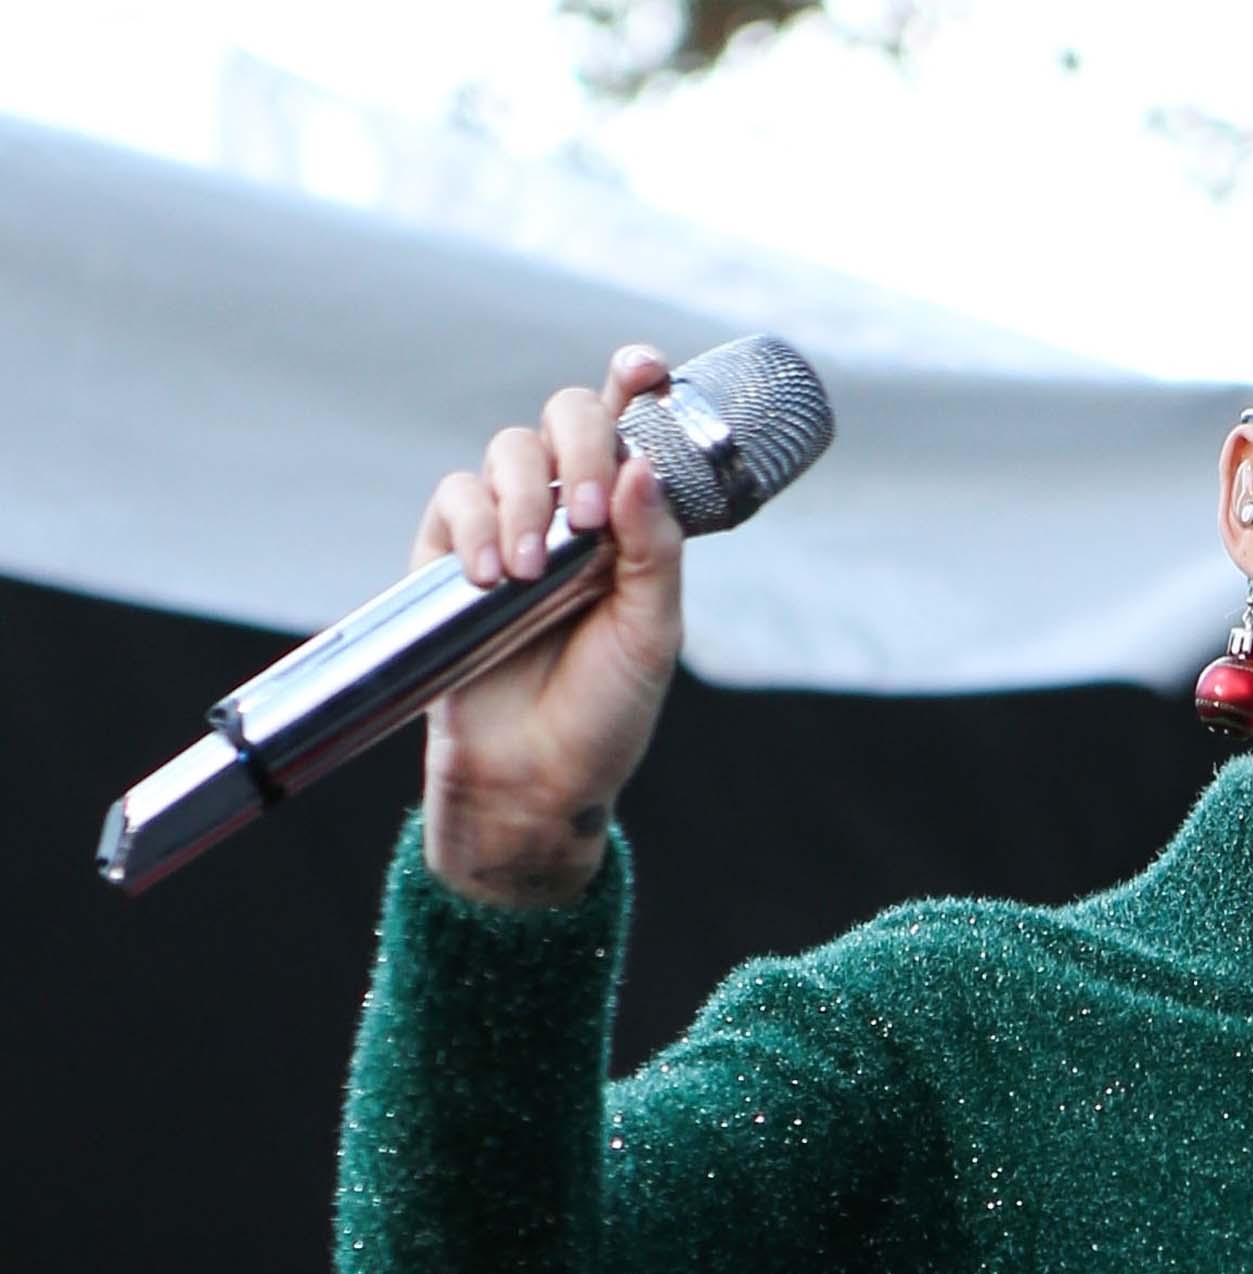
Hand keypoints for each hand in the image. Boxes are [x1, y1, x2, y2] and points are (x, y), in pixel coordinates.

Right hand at [415, 343, 686, 905]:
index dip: (636, 385)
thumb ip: (654, 551)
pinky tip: (490, 576)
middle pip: (565, 417)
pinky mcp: (450, 551)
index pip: (632, 431)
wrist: (535, 778)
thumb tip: (639, 466)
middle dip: (576, 444)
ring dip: (522, 501)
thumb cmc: (603, 713)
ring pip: (507, 452)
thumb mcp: (651, 635)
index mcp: (628, 522)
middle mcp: (569, 511)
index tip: (646, 369)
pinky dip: (474, 524)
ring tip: (530, 574)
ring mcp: (509, 525)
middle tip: (585, 514)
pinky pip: (456, 497)